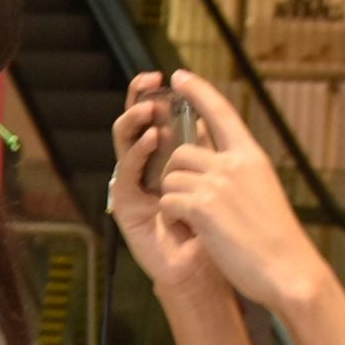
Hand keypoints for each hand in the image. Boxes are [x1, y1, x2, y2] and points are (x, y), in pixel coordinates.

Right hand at [108, 71, 225, 302]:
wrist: (208, 270)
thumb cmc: (216, 229)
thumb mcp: (219, 181)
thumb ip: (208, 152)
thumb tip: (206, 117)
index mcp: (171, 159)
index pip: (163, 120)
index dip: (163, 96)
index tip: (172, 74)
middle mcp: (149, 169)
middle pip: (138, 126)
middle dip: (140, 99)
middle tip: (149, 81)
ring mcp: (135, 186)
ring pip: (126, 144)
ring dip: (135, 122)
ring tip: (150, 107)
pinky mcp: (125, 206)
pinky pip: (126, 174)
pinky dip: (137, 154)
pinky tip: (150, 140)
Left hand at [157, 72, 331, 317]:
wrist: (287, 268)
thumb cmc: (273, 236)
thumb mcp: (259, 189)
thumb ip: (235, 168)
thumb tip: (208, 147)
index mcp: (251, 156)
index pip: (221, 113)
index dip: (199, 92)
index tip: (180, 76)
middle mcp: (234, 163)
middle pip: (181, 153)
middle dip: (176, 177)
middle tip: (193, 205)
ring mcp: (217, 183)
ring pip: (170, 179)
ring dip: (175, 201)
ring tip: (200, 223)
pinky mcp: (202, 206)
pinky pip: (166, 202)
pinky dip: (173, 219)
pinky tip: (195, 232)